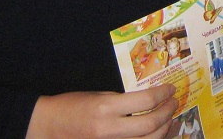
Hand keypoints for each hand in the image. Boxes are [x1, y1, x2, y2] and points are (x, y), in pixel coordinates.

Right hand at [26, 84, 177, 138]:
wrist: (48, 128)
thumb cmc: (72, 106)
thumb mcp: (98, 95)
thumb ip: (123, 101)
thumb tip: (149, 101)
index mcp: (106, 108)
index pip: (145, 101)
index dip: (163, 94)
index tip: (171, 88)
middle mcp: (109, 130)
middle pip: (150, 125)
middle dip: (168, 112)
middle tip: (174, 102)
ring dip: (165, 130)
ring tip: (171, 119)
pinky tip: (159, 134)